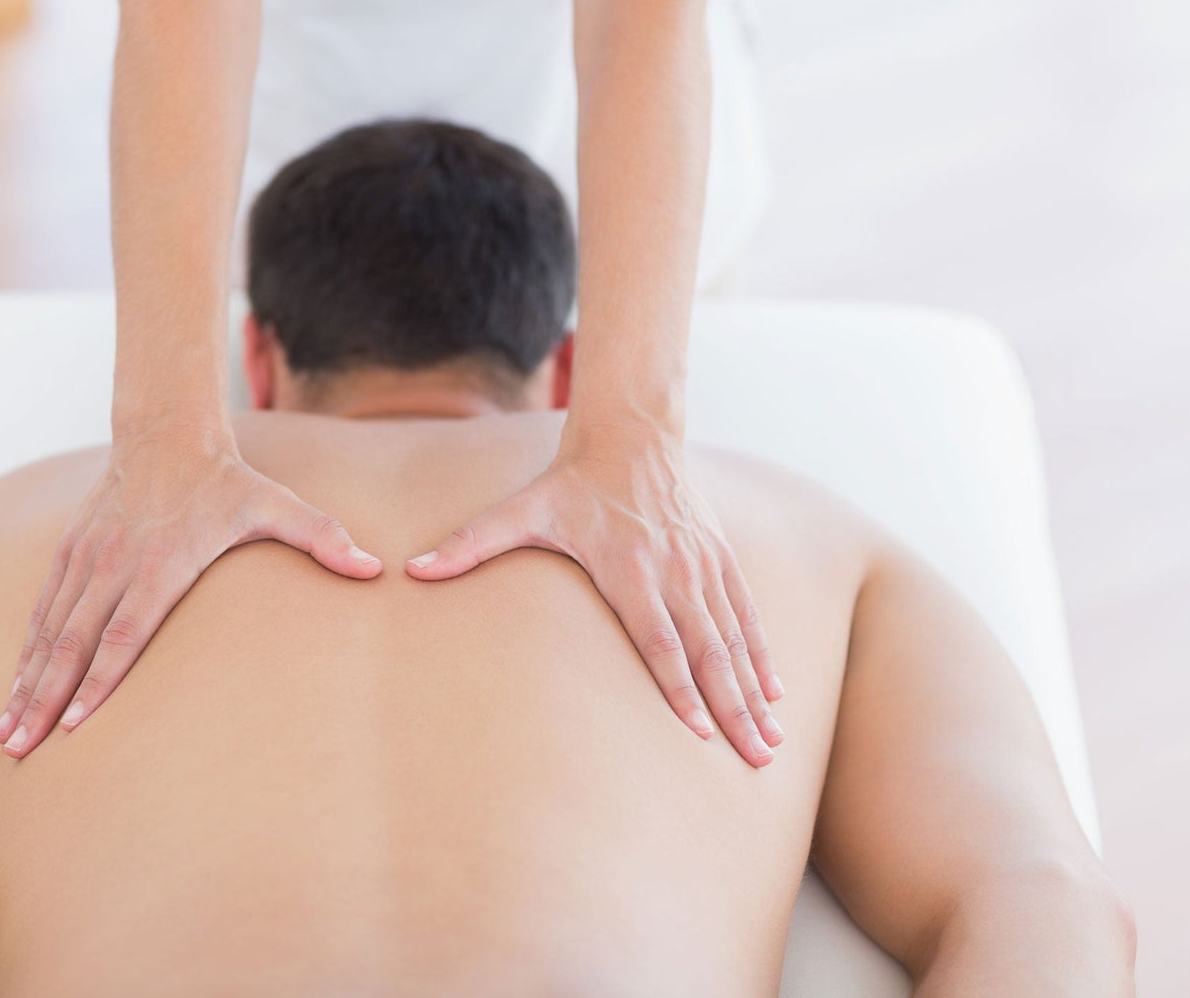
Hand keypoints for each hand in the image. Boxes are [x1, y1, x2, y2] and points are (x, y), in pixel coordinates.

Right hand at [0, 423, 381, 756]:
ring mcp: (86, 558)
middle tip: (21, 749)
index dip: (100, 680)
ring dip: (25, 685)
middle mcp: (115, 562)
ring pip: (49, 631)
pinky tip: (13, 689)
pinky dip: (24, 652)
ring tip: (6, 735)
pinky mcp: (69, 553)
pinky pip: (42, 610)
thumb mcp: (278, 504)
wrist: (166, 433)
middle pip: (74, 642)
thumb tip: (374, 569)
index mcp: (162, 561)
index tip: (77, 725)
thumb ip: (324, 538)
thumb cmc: (228, 481)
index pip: (125, 630)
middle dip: (46, 700)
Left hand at [405, 421, 783, 766]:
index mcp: (631, 571)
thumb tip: (413, 570)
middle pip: (709, 653)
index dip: (679, 690)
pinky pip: (747, 614)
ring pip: (735, 639)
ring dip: (755, 692)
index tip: (698, 733)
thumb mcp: (519, 511)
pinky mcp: (719, 557)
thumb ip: (469, 544)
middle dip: (733, 709)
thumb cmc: (572, 482)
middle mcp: (675, 573)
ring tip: (772, 740)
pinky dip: (762, 654)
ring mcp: (703, 566)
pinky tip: (777, 691)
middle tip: (757, 757)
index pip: (659, 642)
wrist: (631, 433)